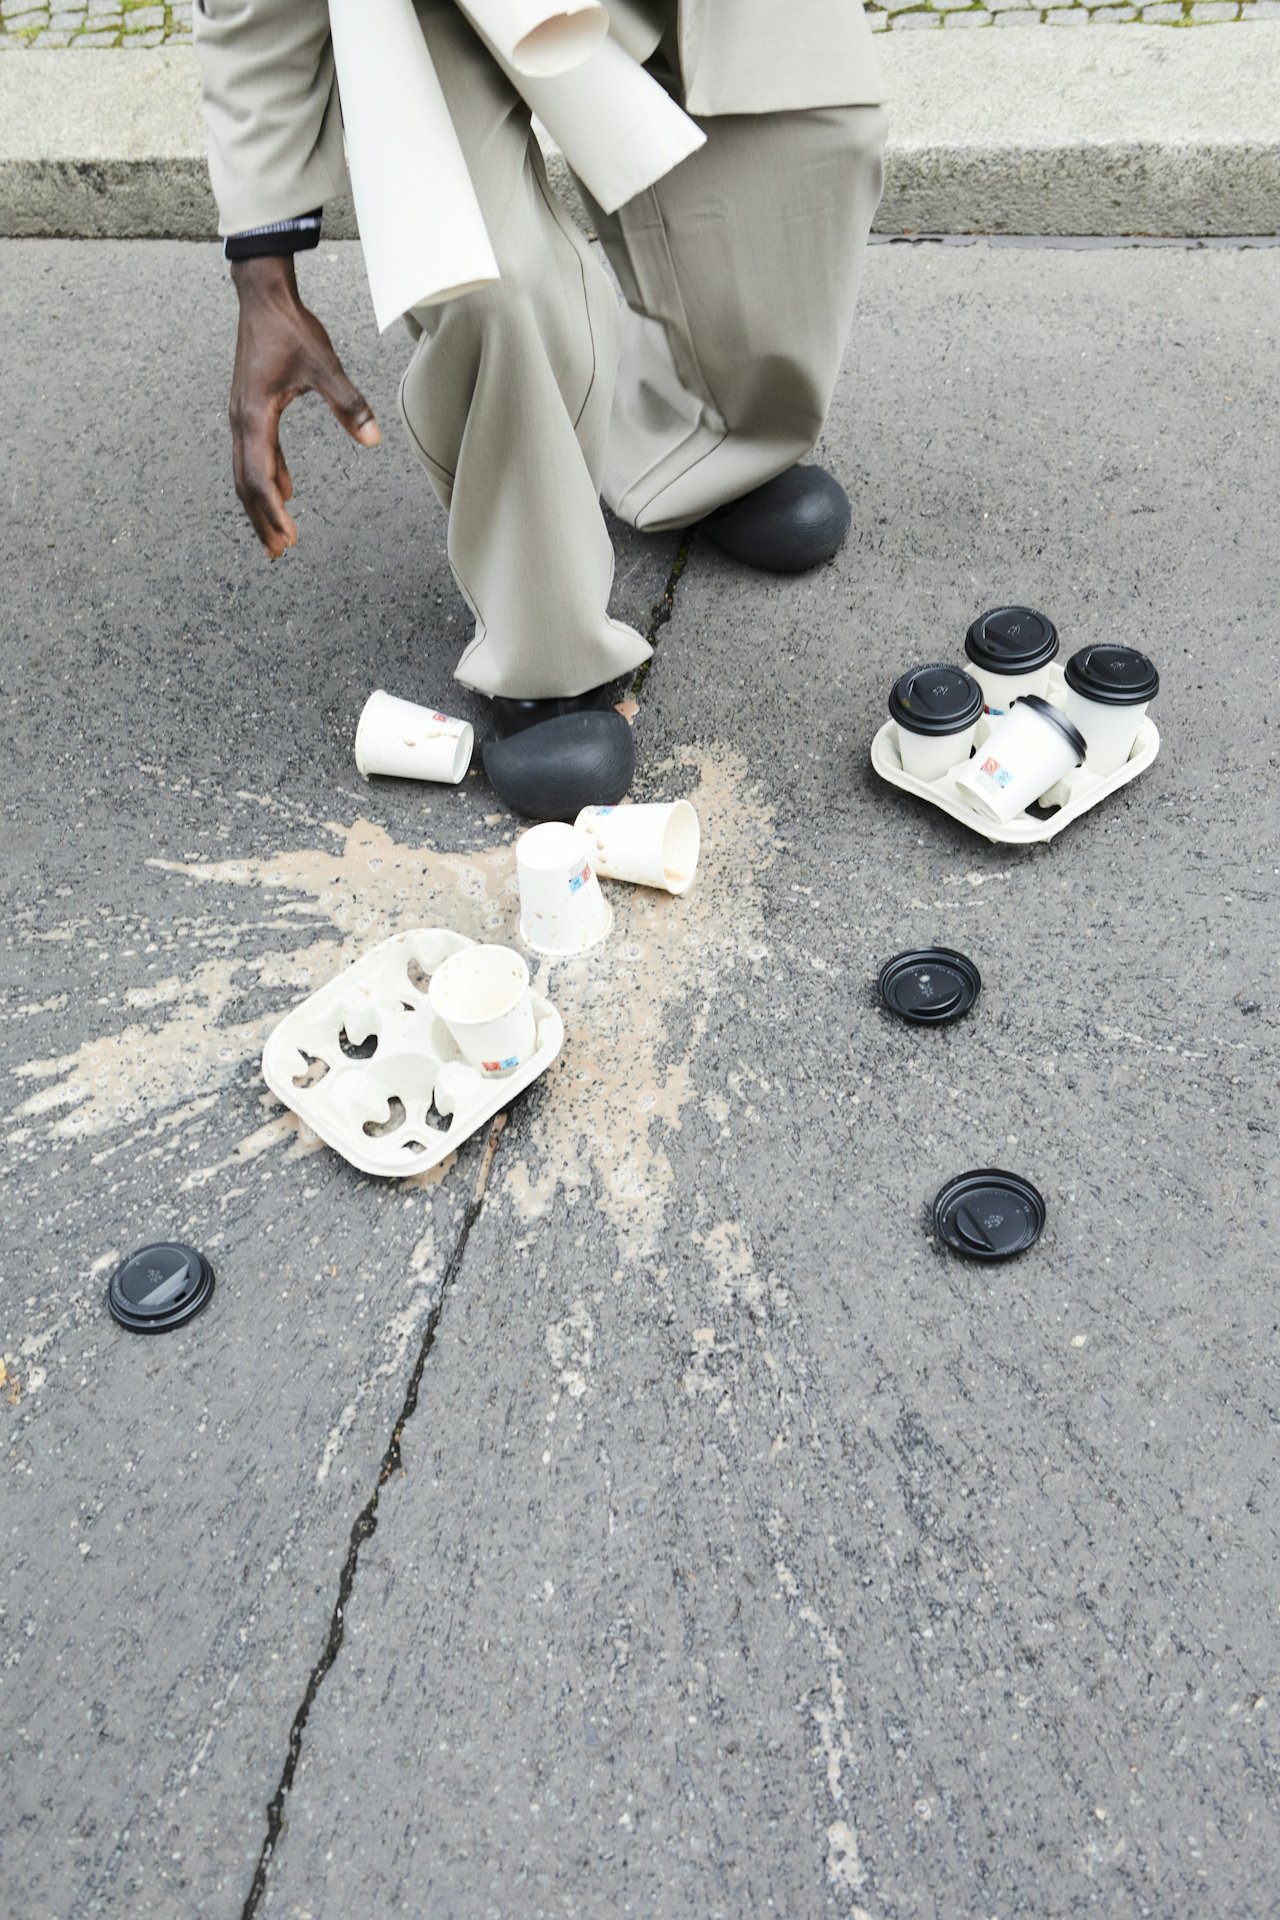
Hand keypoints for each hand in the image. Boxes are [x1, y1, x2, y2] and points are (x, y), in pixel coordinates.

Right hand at [229, 254, 380, 558]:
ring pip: (247, 471)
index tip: (289, 536)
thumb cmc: (290, 328)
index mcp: (254, 415)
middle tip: (278, 554)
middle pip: (246, 483)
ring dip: (262, 504)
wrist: (262, 296)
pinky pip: (256, 453)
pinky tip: (287, 491)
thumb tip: (374, 441)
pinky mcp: (251, 410)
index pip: (258, 476)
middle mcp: (241, 421)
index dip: (273, 510)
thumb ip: (349, 403)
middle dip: (262, 519)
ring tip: (278, 537)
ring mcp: (242, 416)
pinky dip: (270, 477)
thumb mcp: (324, 364)